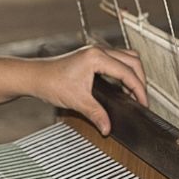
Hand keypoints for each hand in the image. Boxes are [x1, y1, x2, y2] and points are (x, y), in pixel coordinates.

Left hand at [33, 45, 147, 134]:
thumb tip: (108, 127)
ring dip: (133, 74)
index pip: (128, 72)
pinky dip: (123, 73)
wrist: (35, 77)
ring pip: (126, 58)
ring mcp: (95, 52)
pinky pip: (116, 60)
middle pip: (133, 61)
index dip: (139, 89)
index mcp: (97, 57)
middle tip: (142, 99)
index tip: (143, 103)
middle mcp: (98, 51)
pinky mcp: (92, 56)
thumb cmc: (50, 82)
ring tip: (134, 93)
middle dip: (141, 80)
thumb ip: (96, 114)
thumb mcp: (78, 101)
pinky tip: (121, 87)